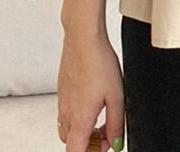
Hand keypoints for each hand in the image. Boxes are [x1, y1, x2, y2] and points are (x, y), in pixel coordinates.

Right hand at [56, 28, 124, 151]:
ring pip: (67, 128)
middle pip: (71, 143)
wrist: (83, 38)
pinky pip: (65, 112)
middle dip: (88, 144)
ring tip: (101, 117)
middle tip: (106, 132)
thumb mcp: (117, 96)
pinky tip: (92, 100)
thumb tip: (116, 143)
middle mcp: (67, 113)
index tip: (105, 145)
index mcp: (80, 119)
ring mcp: (62, 101)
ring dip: (82, 130)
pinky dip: (77, 116)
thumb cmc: (100, 63)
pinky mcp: (62, 89)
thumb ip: (116, 123)